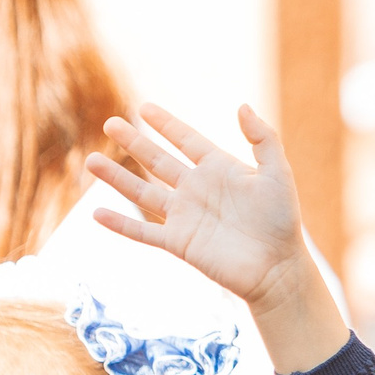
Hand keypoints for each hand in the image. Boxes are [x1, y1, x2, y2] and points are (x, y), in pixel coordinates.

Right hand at [89, 103, 310, 319]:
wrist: (278, 268)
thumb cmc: (282, 222)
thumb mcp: (277, 174)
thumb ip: (262, 139)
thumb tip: (242, 106)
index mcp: (219, 169)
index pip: (186, 140)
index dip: (166, 125)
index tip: (144, 109)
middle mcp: (197, 190)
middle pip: (157, 161)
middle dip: (133, 142)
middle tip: (110, 124)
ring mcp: (186, 217)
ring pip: (143, 193)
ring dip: (117, 178)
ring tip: (91, 160)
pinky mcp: (179, 243)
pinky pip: (144, 232)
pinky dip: (121, 224)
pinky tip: (96, 213)